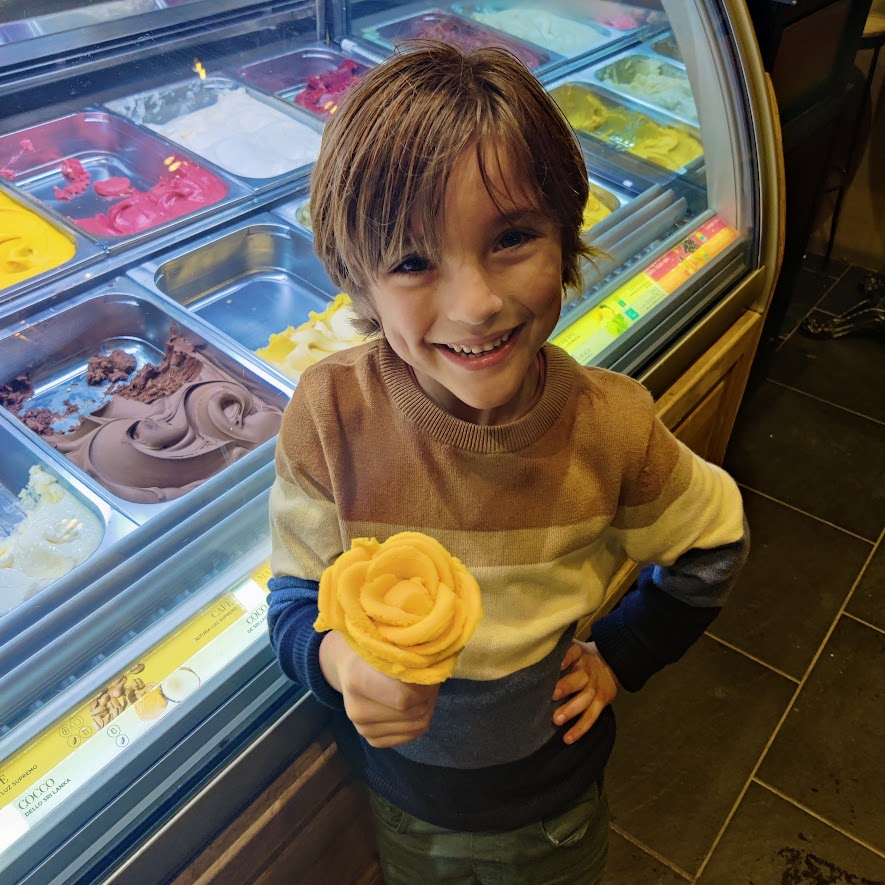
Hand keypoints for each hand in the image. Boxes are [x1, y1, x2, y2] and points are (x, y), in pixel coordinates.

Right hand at [320, 631, 438, 747]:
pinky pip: (411, 735)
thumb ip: (410, 657)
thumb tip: (438, 668)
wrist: (351, 666)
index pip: (405, 696)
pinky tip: (415, 703)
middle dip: (429, 695)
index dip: (425, 685)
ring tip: (423, 688)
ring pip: (416, 726)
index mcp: (358, 680)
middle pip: (413, 712)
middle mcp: (357, 711)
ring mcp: (362, 729)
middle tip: (430, 678)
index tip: (430, 669)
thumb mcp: (390, 644)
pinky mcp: (372, 740)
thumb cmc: (375, 649)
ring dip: (427, 706)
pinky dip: (421, 719)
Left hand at [552, 640, 617, 744]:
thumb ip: (556, 653)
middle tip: (553, 695)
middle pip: (580, 678)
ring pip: (586, 698)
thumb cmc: (580, 658)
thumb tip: (528, 658)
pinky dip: (580, 728)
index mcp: (580, 654)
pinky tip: (568, 738)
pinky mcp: (602, 701)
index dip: (567, 658)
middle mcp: (588, 670)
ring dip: (571, 710)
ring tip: (557, 720)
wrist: (610, 662)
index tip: (558, 665)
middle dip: (567, 687)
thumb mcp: (573, 648)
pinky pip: (592, 716)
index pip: (574, 652)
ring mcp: (595, 686)